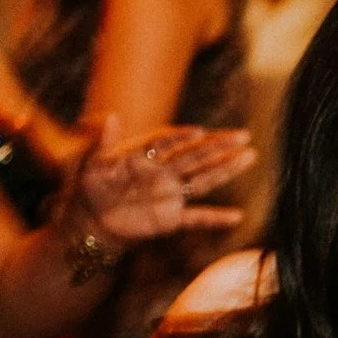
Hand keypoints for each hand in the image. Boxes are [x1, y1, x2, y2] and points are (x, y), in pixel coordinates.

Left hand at [66, 116, 255, 248]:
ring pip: (204, 180)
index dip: (182, 137)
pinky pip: (197, 218)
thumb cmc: (89, 187)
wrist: (91, 220)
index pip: (168, 142)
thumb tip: (111, 117)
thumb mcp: (90, 163)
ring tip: (249, 157)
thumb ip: (102, 142)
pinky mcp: (171, 218)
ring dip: (226, 170)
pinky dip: (216, 218)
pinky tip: (236, 216)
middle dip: (219, 146)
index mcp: (144, 156)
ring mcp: (170, 195)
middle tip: (243, 136)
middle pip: (196, 157)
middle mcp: (163, 173)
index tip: (200, 131)